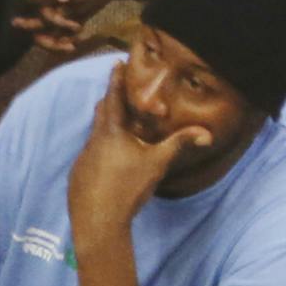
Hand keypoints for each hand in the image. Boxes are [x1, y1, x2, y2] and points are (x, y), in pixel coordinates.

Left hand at [66, 63, 210, 245]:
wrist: (98, 222)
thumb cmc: (128, 187)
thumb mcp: (157, 163)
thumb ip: (179, 144)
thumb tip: (207, 133)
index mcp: (111, 132)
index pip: (114, 97)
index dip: (116, 79)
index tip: (117, 63)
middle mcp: (93, 140)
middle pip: (100, 112)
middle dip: (109, 100)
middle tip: (119, 92)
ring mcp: (82, 158)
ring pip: (94, 135)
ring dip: (105, 128)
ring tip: (119, 130)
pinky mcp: (77, 175)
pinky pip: (89, 155)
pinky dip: (100, 151)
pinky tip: (110, 165)